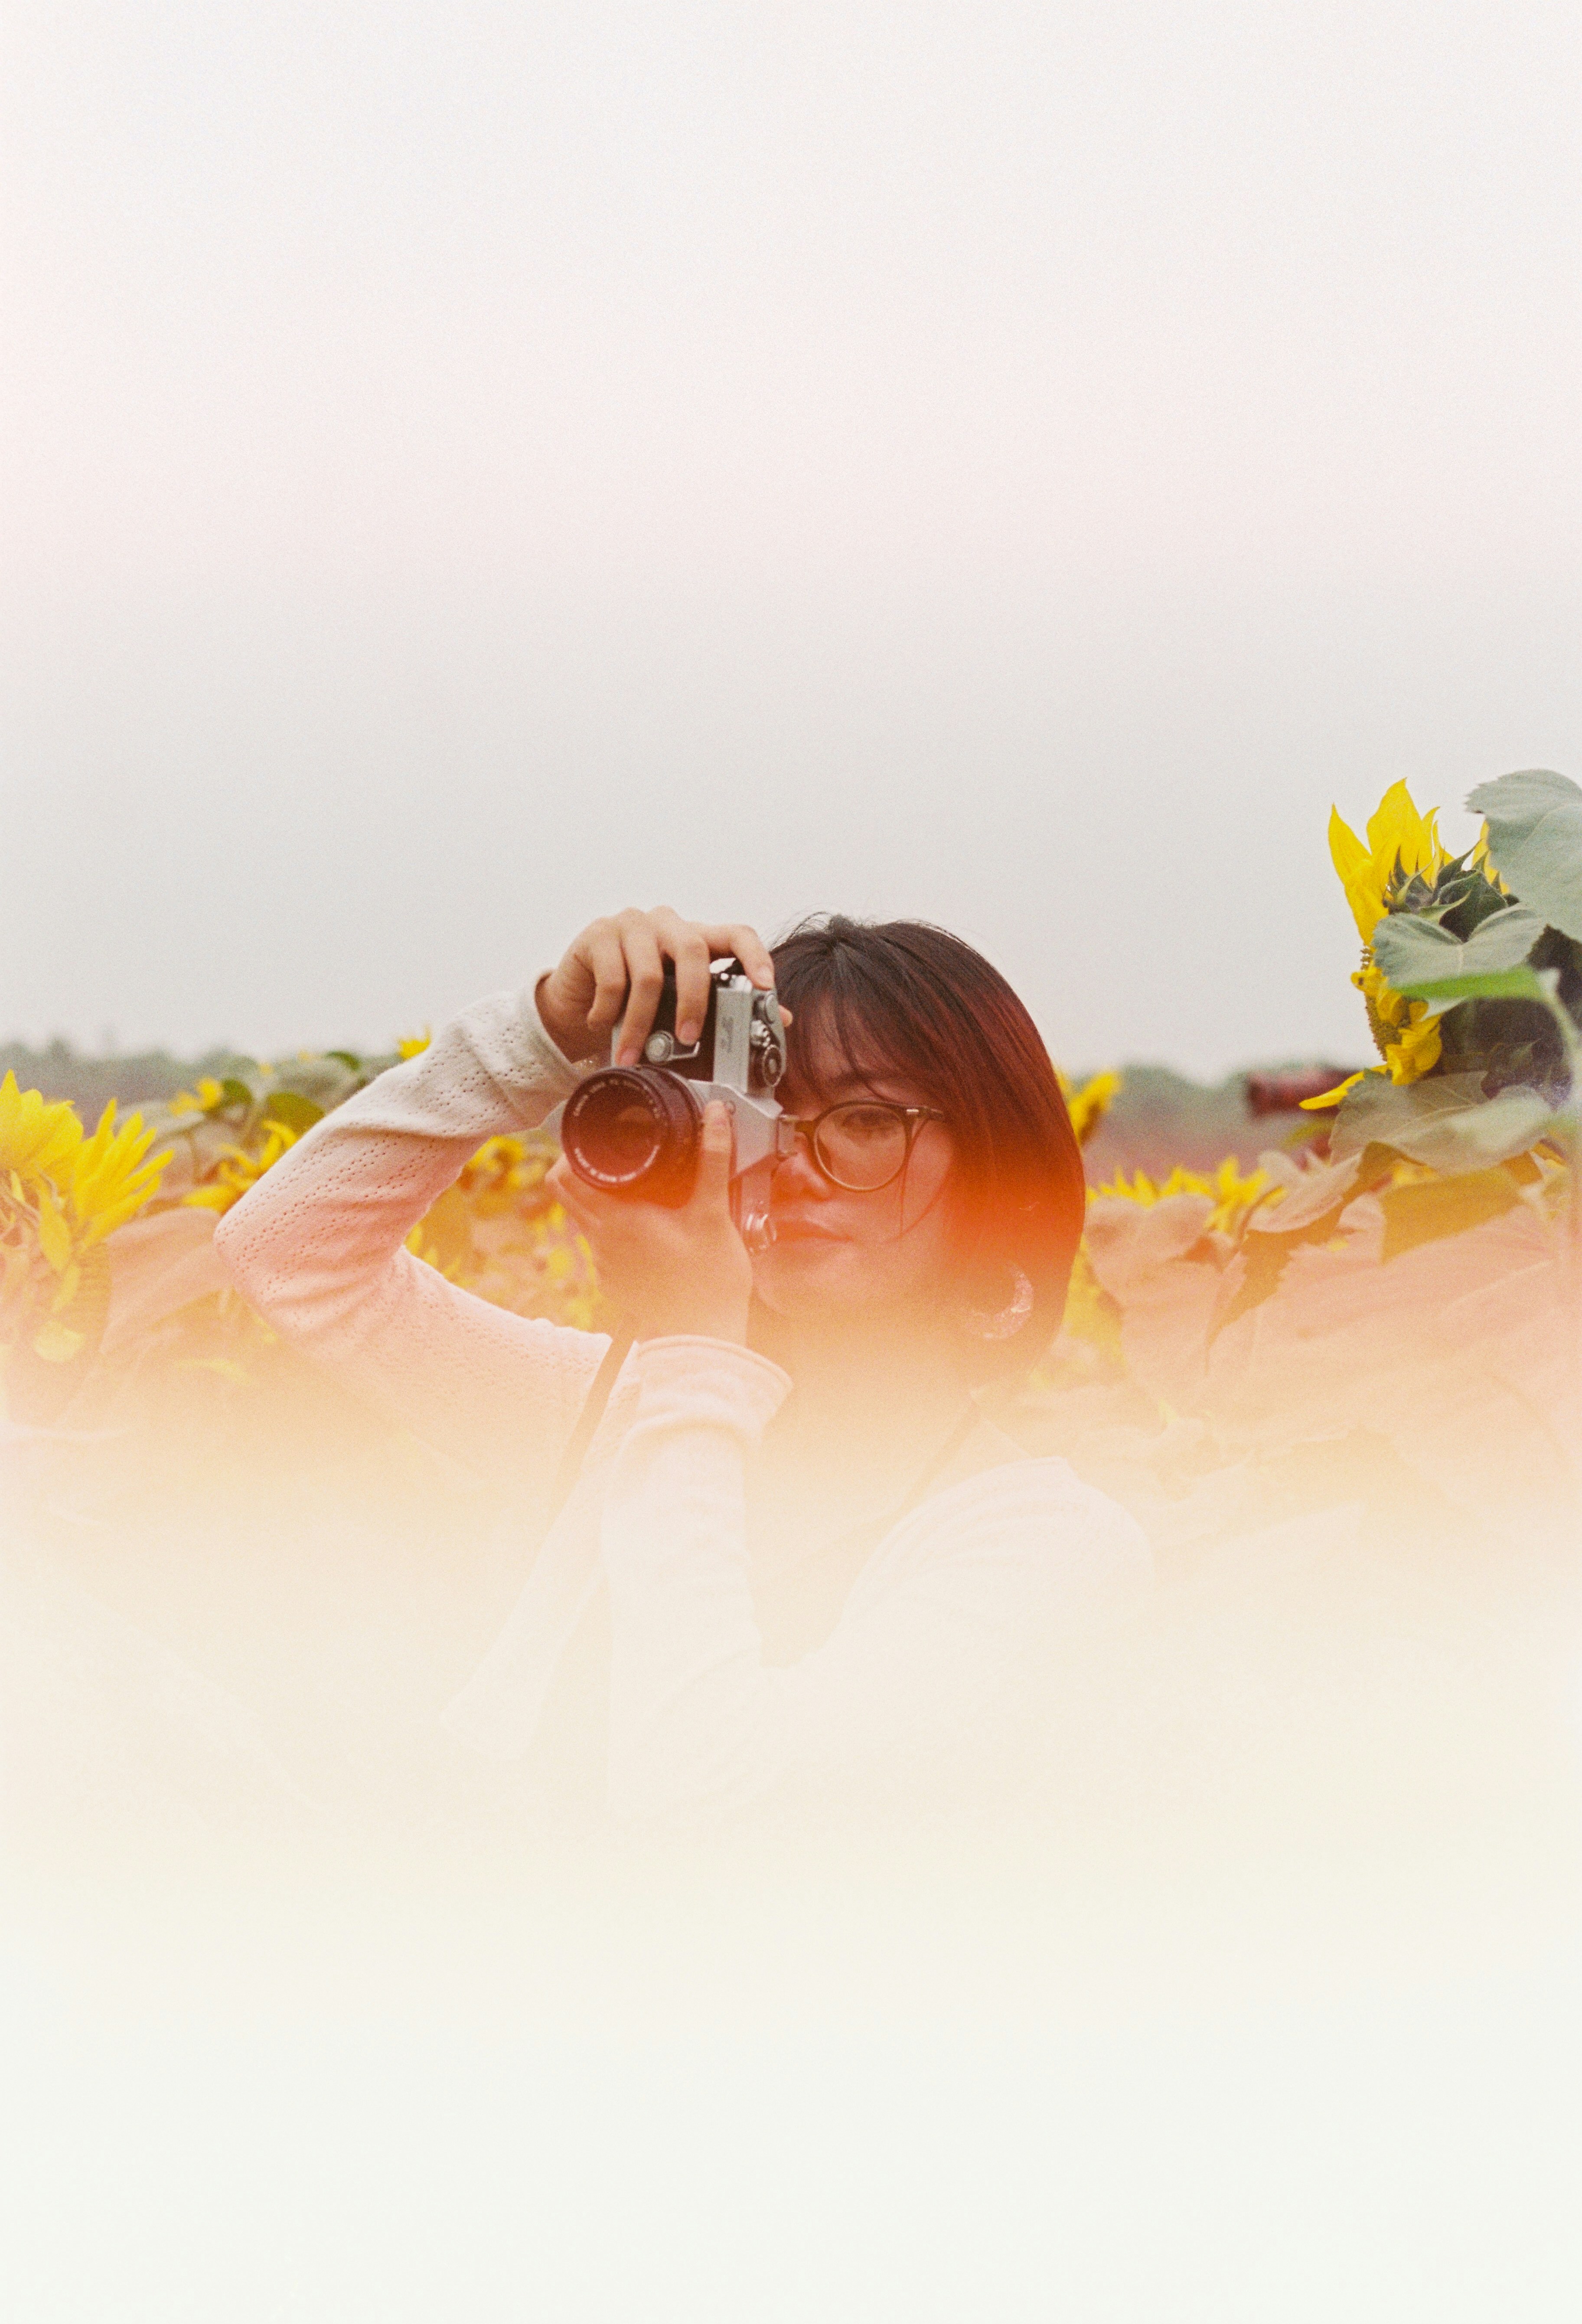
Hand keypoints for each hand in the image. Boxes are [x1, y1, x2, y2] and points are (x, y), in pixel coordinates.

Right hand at [536, 907, 776, 1065]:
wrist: (577, 999)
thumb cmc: (633, 999)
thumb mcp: (678, 1003)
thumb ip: (723, 1006)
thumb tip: (781, 1017)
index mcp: (695, 937)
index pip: (736, 933)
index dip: (756, 956)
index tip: (765, 987)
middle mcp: (666, 923)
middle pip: (692, 951)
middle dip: (693, 1002)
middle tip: (688, 1040)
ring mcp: (631, 924)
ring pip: (648, 974)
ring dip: (640, 1023)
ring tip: (632, 1054)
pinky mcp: (598, 934)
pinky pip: (612, 977)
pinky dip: (608, 1011)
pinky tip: (602, 1024)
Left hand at [549, 1101, 752, 1343]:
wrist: (706, 1336)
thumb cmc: (710, 1280)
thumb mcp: (714, 1213)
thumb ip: (711, 1160)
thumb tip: (714, 1116)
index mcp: (618, 1219)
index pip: (565, 1178)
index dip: (570, 1153)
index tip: (590, 1141)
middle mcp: (602, 1241)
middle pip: (568, 1196)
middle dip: (584, 1173)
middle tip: (614, 1160)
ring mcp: (606, 1265)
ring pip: (587, 1222)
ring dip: (604, 1203)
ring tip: (638, 1192)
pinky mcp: (614, 1283)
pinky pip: (604, 1247)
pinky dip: (617, 1232)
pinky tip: (648, 1230)